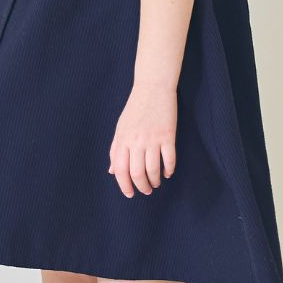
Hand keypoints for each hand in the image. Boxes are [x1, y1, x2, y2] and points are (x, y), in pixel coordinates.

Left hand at [108, 81, 176, 196]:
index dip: (124, 186)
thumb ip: (116, 150)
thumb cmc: (135, 109)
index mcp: (123, 139)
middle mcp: (136, 141)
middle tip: (146, 190)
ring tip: (156, 183)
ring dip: (155, 180)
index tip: (130, 193)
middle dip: (142, 187)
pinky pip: (169, 159)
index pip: (121, 170)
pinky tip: (167, 173)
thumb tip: (112, 171)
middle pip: (137, 173)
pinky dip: (169, 170)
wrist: (152, 88)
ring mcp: (153, 138)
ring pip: (153, 169)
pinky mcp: (168, 135)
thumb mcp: (120, 128)